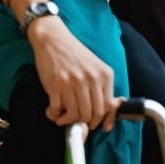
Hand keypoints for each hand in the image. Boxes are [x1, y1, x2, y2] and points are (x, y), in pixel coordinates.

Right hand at [28, 14, 123, 130]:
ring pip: (75, 115)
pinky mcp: (55, 85)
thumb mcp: (95, 67)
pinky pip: (57, 110)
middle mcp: (90, 79)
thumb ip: (103, 88)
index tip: (95, 124)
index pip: (107, 107)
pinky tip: (54, 111)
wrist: (54, 39)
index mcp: (104, 75)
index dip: (101, 120)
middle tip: (78, 121)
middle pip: (91, 114)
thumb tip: (110, 115)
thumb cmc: (75, 54)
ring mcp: (72, 82)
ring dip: (68, 120)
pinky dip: (54, 115)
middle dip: (85, 123)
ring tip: (64, 116)